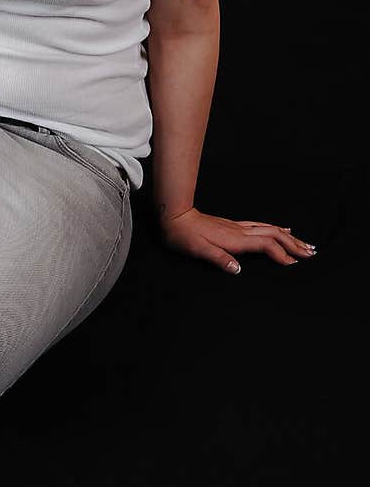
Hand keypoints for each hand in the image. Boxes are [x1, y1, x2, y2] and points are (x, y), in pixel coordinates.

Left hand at [157, 207, 317, 273]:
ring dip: (290, 236)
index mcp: (235, 239)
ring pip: (271, 229)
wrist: (174, 216)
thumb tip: (238, 270)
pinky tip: (283, 229)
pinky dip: (277, 229)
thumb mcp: (198, 250)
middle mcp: (240, 231)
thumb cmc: (184, 236)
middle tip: (312, 253)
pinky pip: (262, 226)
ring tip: (305, 243)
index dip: (282, 255)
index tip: (296, 265)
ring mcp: (238, 227)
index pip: (266, 246)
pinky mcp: (234, 226)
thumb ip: (219, 259)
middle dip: (294, 244)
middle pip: (275, 235)